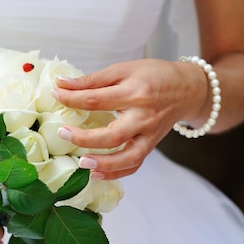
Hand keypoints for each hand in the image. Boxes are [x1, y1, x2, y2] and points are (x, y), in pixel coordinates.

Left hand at [53, 59, 207, 179]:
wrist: (187, 89)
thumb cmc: (154, 76)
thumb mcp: (125, 69)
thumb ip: (93, 79)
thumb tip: (62, 83)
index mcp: (136, 93)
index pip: (97, 100)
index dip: (73, 99)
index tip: (56, 96)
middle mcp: (144, 117)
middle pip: (113, 135)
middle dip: (85, 138)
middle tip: (63, 133)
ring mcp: (149, 135)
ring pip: (127, 157)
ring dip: (104, 164)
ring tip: (82, 163)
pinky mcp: (151, 146)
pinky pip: (134, 165)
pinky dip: (116, 172)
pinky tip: (96, 173)